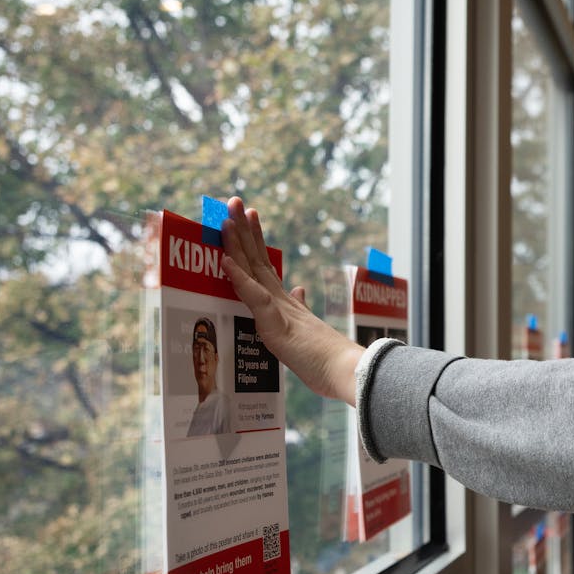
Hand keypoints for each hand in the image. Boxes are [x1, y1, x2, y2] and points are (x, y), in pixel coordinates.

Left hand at [219, 197, 364, 404]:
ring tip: (227, 217)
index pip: (264, 266)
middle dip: (244, 230)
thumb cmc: (328, 360)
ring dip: (238, 243)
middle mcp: (282, 301)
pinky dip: (238, 277)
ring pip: (254, 270)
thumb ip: (300, 308)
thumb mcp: (307, 331)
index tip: (246, 217)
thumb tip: (298, 289)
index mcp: (287, 303)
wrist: (348, 372)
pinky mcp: (276, 324)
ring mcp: (279, 311)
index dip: (254, 241)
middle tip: (234, 201)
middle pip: (258, 259)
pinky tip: (225, 259)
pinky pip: (253, 297)